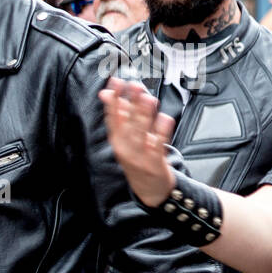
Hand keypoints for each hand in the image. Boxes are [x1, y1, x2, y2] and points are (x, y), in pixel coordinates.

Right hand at [98, 78, 176, 207]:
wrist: (149, 190)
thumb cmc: (138, 159)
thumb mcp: (123, 139)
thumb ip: (118, 115)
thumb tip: (106, 93)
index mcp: (117, 140)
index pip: (112, 116)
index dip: (112, 99)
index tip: (115, 82)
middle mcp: (125, 147)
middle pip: (127, 122)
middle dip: (130, 103)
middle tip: (134, 85)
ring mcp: (140, 155)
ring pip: (141, 131)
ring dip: (144, 114)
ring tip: (148, 98)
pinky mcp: (155, 162)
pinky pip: (158, 144)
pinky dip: (162, 131)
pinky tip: (165, 118)